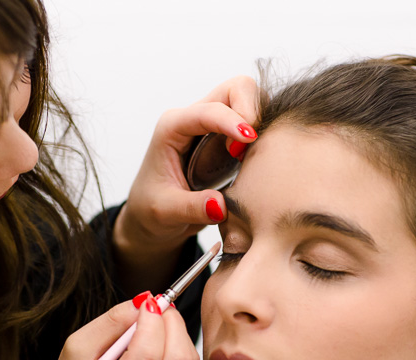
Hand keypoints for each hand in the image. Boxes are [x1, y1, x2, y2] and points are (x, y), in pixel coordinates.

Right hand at [22, 294, 199, 359]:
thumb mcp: (75, 352)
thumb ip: (108, 324)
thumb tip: (142, 303)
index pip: (146, 358)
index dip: (153, 322)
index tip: (148, 301)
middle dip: (173, 325)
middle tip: (159, 308)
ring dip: (176, 338)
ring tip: (153, 329)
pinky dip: (174, 357)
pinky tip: (154, 357)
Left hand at [113, 76, 259, 293]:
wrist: (151, 216)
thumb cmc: (151, 209)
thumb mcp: (165, 213)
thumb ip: (191, 209)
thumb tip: (221, 206)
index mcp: (172, 127)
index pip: (208, 111)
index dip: (232, 121)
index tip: (248, 142)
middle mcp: (193, 119)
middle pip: (236, 88)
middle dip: (251, 109)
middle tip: (248, 147)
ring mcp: (212, 125)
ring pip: (249, 99)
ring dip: (261, 120)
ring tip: (251, 154)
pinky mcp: (227, 137)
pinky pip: (254, 121)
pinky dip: (264, 132)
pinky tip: (256, 158)